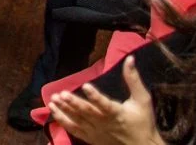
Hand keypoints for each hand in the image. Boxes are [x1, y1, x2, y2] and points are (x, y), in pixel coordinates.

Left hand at [48, 55, 162, 144]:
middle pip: (87, 113)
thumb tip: (130, 58)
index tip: (85, 85)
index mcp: (117, 113)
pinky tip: (54, 113)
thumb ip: (133, 79)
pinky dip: (64, 122)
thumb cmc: (142, 122)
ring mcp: (96, 133)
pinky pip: (75, 131)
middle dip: (73, 103)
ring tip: (53, 102)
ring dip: (65, 112)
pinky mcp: (92, 139)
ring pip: (78, 122)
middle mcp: (104, 123)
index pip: (105, 104)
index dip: (95, 96)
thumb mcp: (142, 100)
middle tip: (60, 94)